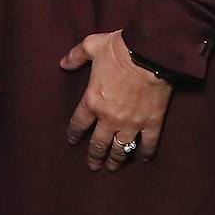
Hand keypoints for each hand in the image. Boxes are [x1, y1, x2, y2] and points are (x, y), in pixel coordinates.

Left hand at [61, 29, 171, 171]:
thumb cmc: (118, 49)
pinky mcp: (152, 123)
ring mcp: (131, 123)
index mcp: (92, 101)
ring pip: (120, 148)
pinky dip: (145, 153)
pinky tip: (143, 160)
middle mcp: (109, 117)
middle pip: (99, 143)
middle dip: (94, 156)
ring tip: (112, 168)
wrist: (149, 53)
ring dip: (115, 160)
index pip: (79, 123)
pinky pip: (148, 144)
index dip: (74, 134)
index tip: (72, 141)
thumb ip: (75, 56)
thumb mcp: (91, 46)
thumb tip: (63, 64)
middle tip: (92, 166)